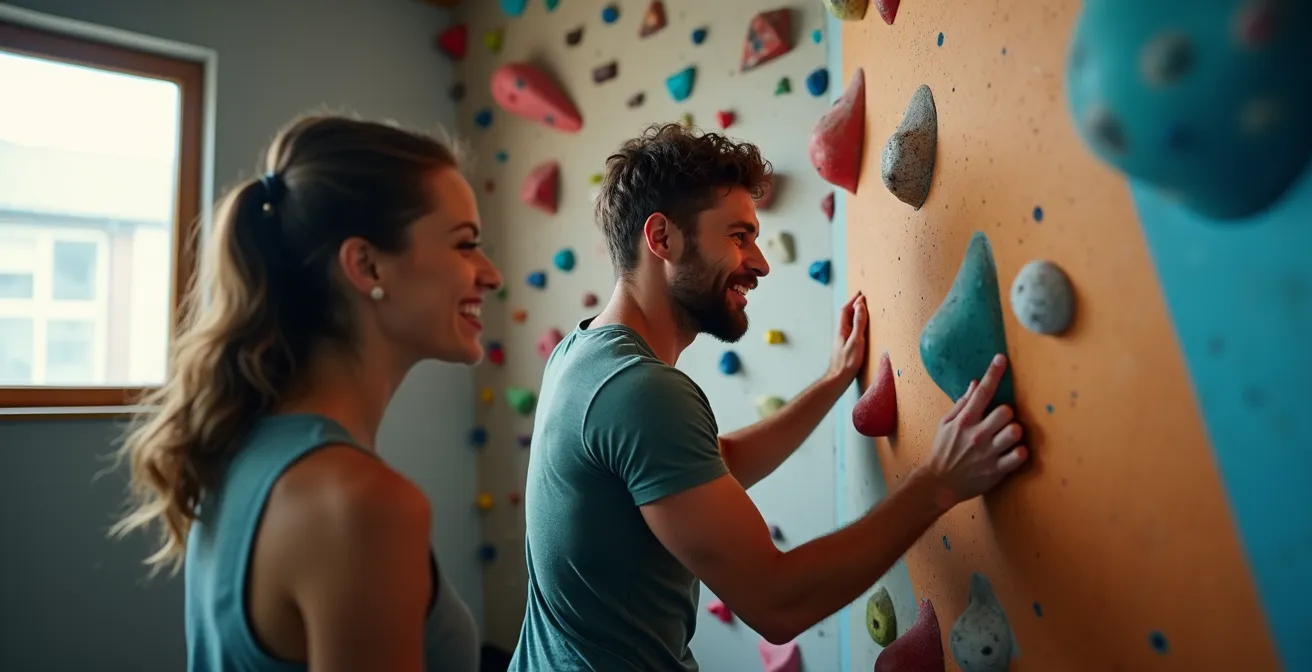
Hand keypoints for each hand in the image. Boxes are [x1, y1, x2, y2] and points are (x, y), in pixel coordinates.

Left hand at [828, 292, 867, 382]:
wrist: (838, 378)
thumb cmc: (848, 362)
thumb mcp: (856, 341)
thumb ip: (858, 323)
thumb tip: (860, 305)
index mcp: (842, 329)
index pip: (846, 309)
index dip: (853, 300)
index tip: (861, 293)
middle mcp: (841, 332)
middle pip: (846, 314)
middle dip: (854, 304)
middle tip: (862, 298)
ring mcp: (842, 339)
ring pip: (848, 322)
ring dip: (855, 313)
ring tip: (863, 309)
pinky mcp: (845, 346)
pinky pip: (851, 329)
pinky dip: (856, 323)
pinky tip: (860, 328)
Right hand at [924, 354, 1027, 506]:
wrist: (939, 483)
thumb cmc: (943, 450)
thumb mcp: (946, 424)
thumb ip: (962, 404)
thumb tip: (975, 384)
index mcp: (964, 421)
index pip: (983, 391)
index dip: (994, 373)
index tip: (1002, 359)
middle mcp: (977, 434)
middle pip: (1006, 411)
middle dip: (1008, 412)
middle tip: (1002, 419)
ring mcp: (988, 453)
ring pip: (1015, 431)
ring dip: (1015, 431)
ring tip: (1009, 435)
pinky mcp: (996, 470)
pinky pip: (1019, 456)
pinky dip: (1019, 452)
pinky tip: (1013, 452)